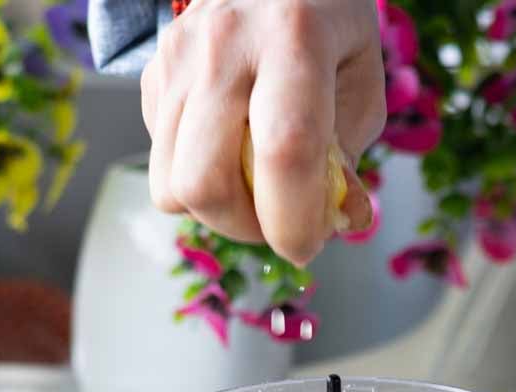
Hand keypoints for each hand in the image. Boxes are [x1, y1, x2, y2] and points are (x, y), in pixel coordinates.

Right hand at [141, 0, 383, 264]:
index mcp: (294, 38)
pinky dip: (196, 177)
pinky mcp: (154, 71)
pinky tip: (229, 149)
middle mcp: (225, 45)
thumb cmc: (329, 22)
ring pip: (170, 184)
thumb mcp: (361, 80)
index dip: (293, 220)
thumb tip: (340, 223)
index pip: (285, 151)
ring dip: (217, 211)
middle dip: (243, 227)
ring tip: (254, 189)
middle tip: (277, 220)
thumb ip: (348, 158)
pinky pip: (161, 161)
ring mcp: (179, 57)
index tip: (306, 246)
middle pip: (204, 182)